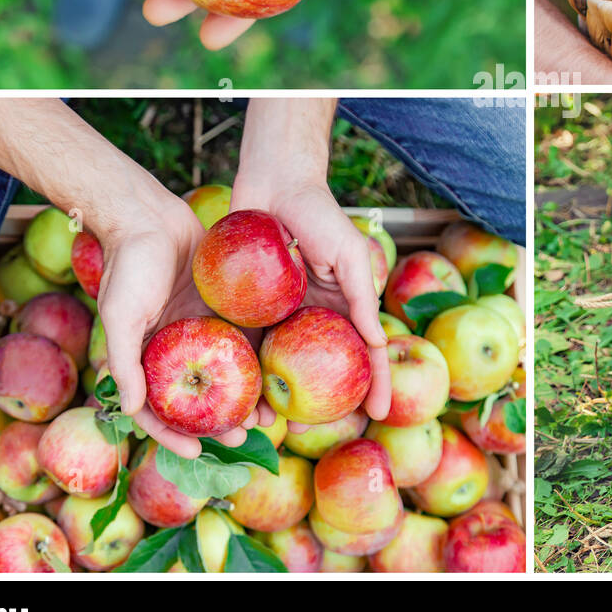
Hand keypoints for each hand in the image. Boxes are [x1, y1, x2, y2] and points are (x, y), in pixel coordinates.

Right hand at [98, 194, 259, 457]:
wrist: (150, 215)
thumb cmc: (130, 264)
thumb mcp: (120, 314)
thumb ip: (124, 360)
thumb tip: (132, 410)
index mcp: (145, 357)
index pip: (156, 408)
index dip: (171, 434)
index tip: (194, 452)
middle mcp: (174, 349)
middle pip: (197, 397)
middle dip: (218, 422)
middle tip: (244, 436)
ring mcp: (201, 329)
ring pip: (225, 374)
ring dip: (244, 396)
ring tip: (268, 416)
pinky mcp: (224, 308)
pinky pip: (243, 339)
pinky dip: (257, 359)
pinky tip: (278, 372)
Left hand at [230, 178, 390, 420]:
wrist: (271, 182)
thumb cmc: (318, 213)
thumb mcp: (348, 253)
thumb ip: (361, 295)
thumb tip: (378, 343)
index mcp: (340, 306)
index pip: (365, 351)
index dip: (375, 383)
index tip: (380, 414)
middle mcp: (309, 317)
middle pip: (317, 369)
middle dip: (313, 404)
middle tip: (305, 429)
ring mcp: (276, 314)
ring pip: (276, 365)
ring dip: (269, 395)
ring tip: (260, 421)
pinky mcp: (244, 307)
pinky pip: (243, 341)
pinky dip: (239, 367)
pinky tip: (231, 390)